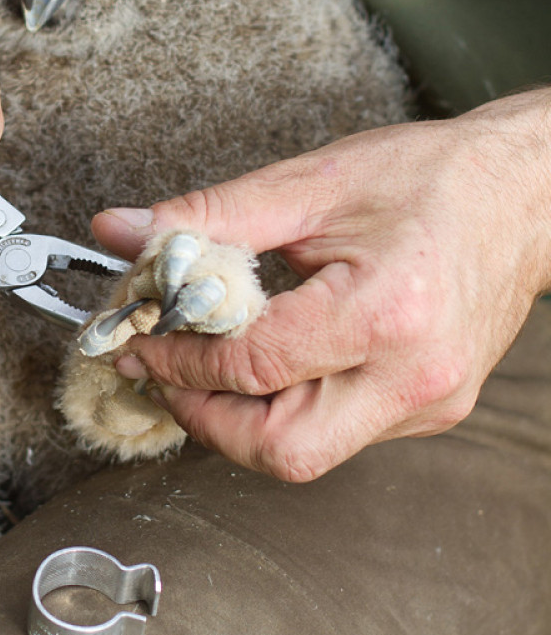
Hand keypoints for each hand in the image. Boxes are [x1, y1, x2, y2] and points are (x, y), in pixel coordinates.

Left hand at [91, 94, 550, 480]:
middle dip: (204, 420)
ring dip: (240, 421)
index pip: (253, 364)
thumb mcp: (310, 183)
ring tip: (206, 368)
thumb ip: (209, 217)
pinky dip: (287, 411)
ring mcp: (429, 405)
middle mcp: (414, 376)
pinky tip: (267, 367)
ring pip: (306, 455)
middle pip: (282, 450)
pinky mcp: (433, 413)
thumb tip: (123, 233)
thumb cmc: (430, 179)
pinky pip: (339, 436)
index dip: (179, 358)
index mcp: (385, 311)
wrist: (525, 194)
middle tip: (164, 373)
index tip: (139, 337)